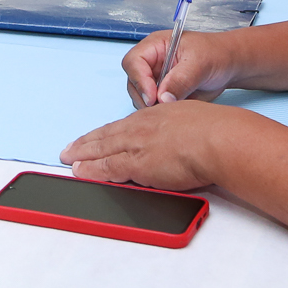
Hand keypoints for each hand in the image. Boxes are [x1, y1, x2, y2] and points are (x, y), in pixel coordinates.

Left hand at [61, 98, 231, 189]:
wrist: (219, 139)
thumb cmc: (216, 131)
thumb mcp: (194, 121)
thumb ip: (180, 131)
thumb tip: (180, 141)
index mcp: (156, 115)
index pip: (124, 124)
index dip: (107, 132)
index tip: (96, 136)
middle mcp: (142, 126)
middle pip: (107, 135)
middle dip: (87, 142)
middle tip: (70, 148)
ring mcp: (138, 144)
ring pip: (102, 149)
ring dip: (83, 155)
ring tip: (68, 159)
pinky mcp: (137, 163)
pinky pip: (107, 167)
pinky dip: (91, 170)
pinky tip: (80, 172)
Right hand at [120, 28, 236, 107]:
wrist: (228, 67)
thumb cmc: (215, 54)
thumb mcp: (199, 63)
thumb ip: (180, 79)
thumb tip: (162, 98)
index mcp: (155, 46)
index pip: (133, 62)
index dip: (139, 80)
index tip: (152, 97)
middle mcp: (151, 63)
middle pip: (133, 82)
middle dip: (145, 97)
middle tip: (164, 107)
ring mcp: (155, 80)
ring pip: (141, 98)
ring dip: (154, 107)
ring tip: (176, 107)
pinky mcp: (163, 95)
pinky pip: (154, 107)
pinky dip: (162, 112)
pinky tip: (178, 111)